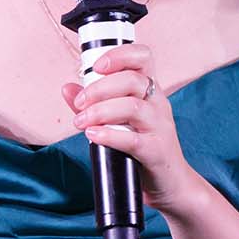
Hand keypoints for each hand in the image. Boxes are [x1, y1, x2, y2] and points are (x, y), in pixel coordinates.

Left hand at [62, 42, 201, 211]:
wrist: (170, 184)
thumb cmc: (143, 148)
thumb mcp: (119, 122)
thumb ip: (94, 104)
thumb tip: (67, 88)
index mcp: (150, 91)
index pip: (143, 57)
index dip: (119, 55)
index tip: (96, 66)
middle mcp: (158, 103)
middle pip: (132, 80)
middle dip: (99, 89)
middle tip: (80, 104)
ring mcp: (160, 126)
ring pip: (132, 107)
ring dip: (100, 112)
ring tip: (81, 122)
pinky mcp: (157, 151)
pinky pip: (133, 139)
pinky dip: (109, 135)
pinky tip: (93, 135)